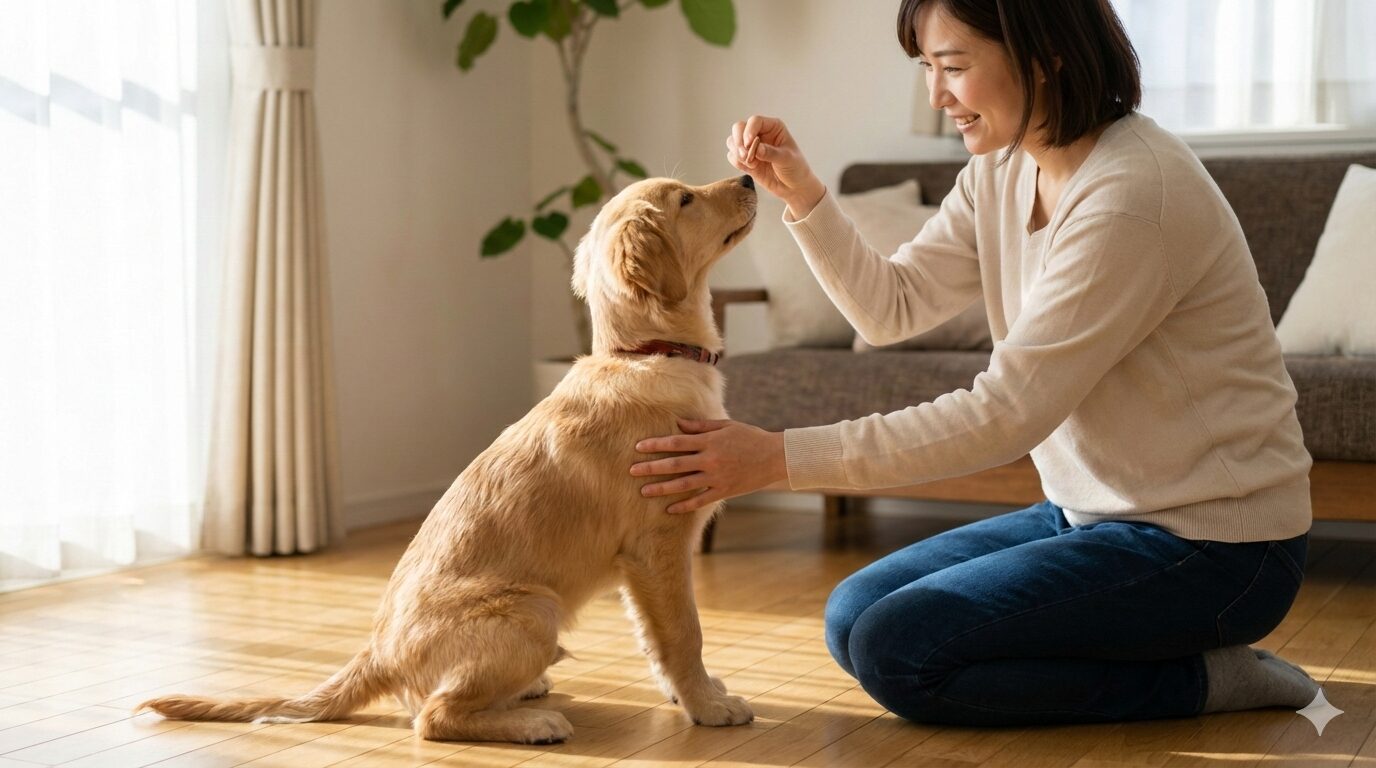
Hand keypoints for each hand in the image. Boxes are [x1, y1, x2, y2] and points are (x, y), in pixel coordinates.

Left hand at [630, 417, 787, 513]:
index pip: (677, 442)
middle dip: (651, 467)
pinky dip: (684, 506)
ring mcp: (717, 477)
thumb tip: (677, 423)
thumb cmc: (750, 437)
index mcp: (710, 441)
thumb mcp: (726, 426)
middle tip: (632, 470)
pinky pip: (700, 500)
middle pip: (675, 464)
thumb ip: (701, 426)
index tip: (639, 447)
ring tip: (643, 491)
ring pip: (684, 484)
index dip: (656, 444)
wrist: (775, 457)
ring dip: (662, 488)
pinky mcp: (724, 491)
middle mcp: (711, 459)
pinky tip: (669, 509)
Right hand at [726, 115, 826, 217]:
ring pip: (732, 141)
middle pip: (739, 127)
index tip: (749, 144)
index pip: (755, 121)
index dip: (749, 131)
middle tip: (744, 154)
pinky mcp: (746, 160)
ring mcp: (751, 147)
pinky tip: (751, 168)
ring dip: (737, 152)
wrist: (794, 187)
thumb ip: (771, 153)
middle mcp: (760, 133)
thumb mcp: (787, 159)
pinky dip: (737, 162)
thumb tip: (756, 149)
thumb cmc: (796, 168)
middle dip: (738, 141)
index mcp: (773, 127)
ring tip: (750, 163)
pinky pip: (732, 156)